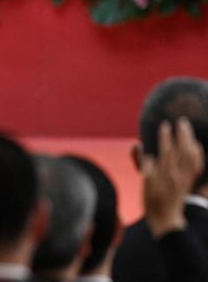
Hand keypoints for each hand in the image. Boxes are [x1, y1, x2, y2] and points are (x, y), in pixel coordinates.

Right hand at [143, 117, 204, 237]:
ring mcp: (185, 178)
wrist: (166, 220)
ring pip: (192, 156)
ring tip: (187, 129)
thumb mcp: (144, 186)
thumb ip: (145, 169)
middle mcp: (178, 175)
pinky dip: (197, 154)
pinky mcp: (189, 181)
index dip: (166, 137)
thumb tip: (146, 153)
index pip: (167, 151)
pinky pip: (197, 165)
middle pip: (183, 151)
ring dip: (190, 141)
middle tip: (181, 121)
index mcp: (164, 175)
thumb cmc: (152, 203)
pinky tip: (196, 146)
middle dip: (182, 135)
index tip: (165, 125)